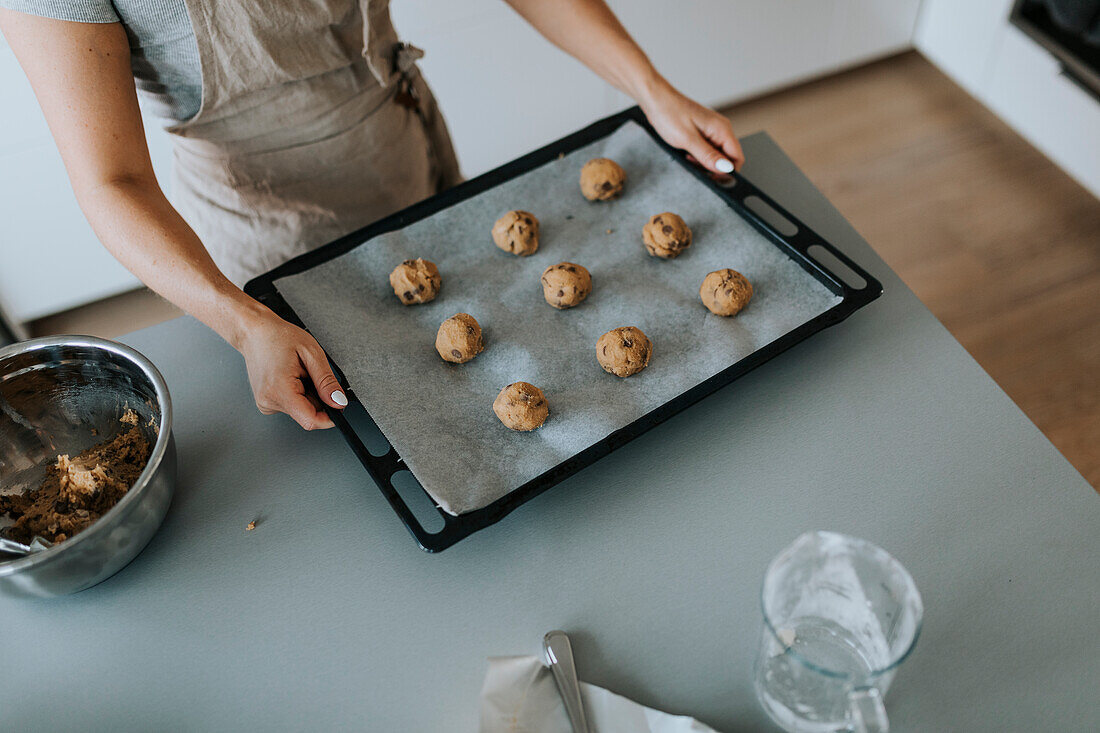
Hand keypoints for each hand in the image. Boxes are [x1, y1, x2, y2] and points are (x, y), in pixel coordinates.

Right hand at [235, 308, 346, 429]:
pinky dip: (298, 393)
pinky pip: (292, 405)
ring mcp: (265, 403)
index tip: (338, 408)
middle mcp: (269, 400)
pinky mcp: (265, 402)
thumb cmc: (278, 337)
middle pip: (307, 414)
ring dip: (308, 394)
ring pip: (301, 410)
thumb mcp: (312, 354)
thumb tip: (339, 401)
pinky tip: (291, 377)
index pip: (310, 420)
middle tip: (312, 376)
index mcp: (280, 389)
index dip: (329, 418)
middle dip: (318, 399)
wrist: (254, 332)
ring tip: (298, 373)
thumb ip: (327, 381)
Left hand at [638, 82, 744, 173]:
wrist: (656, 99)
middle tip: (696, 167)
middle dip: (713, 167)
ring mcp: (711, 130)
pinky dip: (698, 155)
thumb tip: (725, 169)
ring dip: (704, 162)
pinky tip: (687, 153)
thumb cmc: (669, 113)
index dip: (728, 171)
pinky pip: (707, 148)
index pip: (737, 157)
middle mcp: (720, 129)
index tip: (714, 179)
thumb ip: (708, 156)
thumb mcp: (688, 140)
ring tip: (689, 157)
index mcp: (721, 129)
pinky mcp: (702, 131)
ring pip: (716, 154)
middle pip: (727, 157)